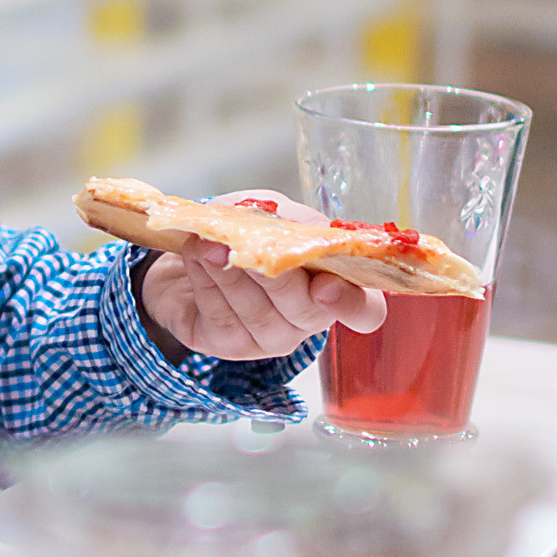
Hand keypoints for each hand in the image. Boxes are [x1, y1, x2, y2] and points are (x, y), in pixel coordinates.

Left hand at [135, 189, 388, 364]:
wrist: (191, 247)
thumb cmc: (245, 231)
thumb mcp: (270, 211)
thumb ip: (283, 217)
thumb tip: (277, 223)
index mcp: (333, 283)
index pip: (365, 311)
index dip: (351, 304)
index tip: (326, 287)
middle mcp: (307, 319)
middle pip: (306, 312)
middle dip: (276, 279)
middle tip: (247, 249)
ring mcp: (270, 338)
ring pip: (260, 315)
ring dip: (231, 275)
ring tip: (207, 244)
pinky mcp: (230, 346)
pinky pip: (223, 319)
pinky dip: (207, 283)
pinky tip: (196, 258)